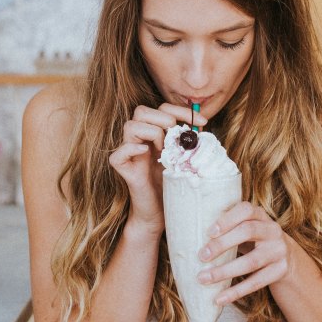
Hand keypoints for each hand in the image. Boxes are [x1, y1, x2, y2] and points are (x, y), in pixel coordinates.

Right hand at [108, 103, 207, 230]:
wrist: (160, 214)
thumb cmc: (174, 186)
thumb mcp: (187, 159)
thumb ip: (191, 142)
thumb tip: (202, 125)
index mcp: (155, 134)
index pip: (162, 108)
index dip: (182, 110)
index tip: (203, 121)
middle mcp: (140, 140)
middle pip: (141, 111)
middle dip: (163, 118)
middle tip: (176, 137)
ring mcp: (129, 153)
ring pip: (130, 126)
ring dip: (151, 133)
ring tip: (163, 150)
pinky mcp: (122, 169)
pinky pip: (117, 154)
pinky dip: (131, 149)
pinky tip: (146, 154)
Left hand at [196, 202, 291, 303]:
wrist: (288, 259)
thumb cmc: (254, 241)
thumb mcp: (246, 229)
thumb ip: (228, 228)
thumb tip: (189, 236)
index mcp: (260, 215)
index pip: (246, 210)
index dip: (227, 219)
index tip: (208, 232)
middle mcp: (272, 230)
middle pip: (247, 232)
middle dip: (222, 244)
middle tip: (201, 256)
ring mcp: (278, 251)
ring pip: (251, 262)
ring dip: (224, 271)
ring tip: (203, 279)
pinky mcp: (280, 271)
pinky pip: (257, 282)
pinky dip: (236, 292)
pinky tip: (219, 299)